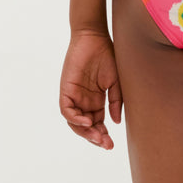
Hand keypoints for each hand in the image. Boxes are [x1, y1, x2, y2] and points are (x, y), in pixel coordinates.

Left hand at [59, 30, 123, 149]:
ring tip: (97, 136)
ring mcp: (74, 96)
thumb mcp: (116, 82)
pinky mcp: (66, 89)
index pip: (97, 125)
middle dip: (95, 138)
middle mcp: (84, 101)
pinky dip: (75, 119)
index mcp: (96, 101)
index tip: (111, 145)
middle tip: (106, 144)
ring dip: (85, 132)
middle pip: (86, 127)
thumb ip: (116, 102)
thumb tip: (115, 122)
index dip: (103, 135)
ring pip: (74, 123)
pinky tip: (87, 122)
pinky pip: (66, 110)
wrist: (95, 37)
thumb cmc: (108, 55)